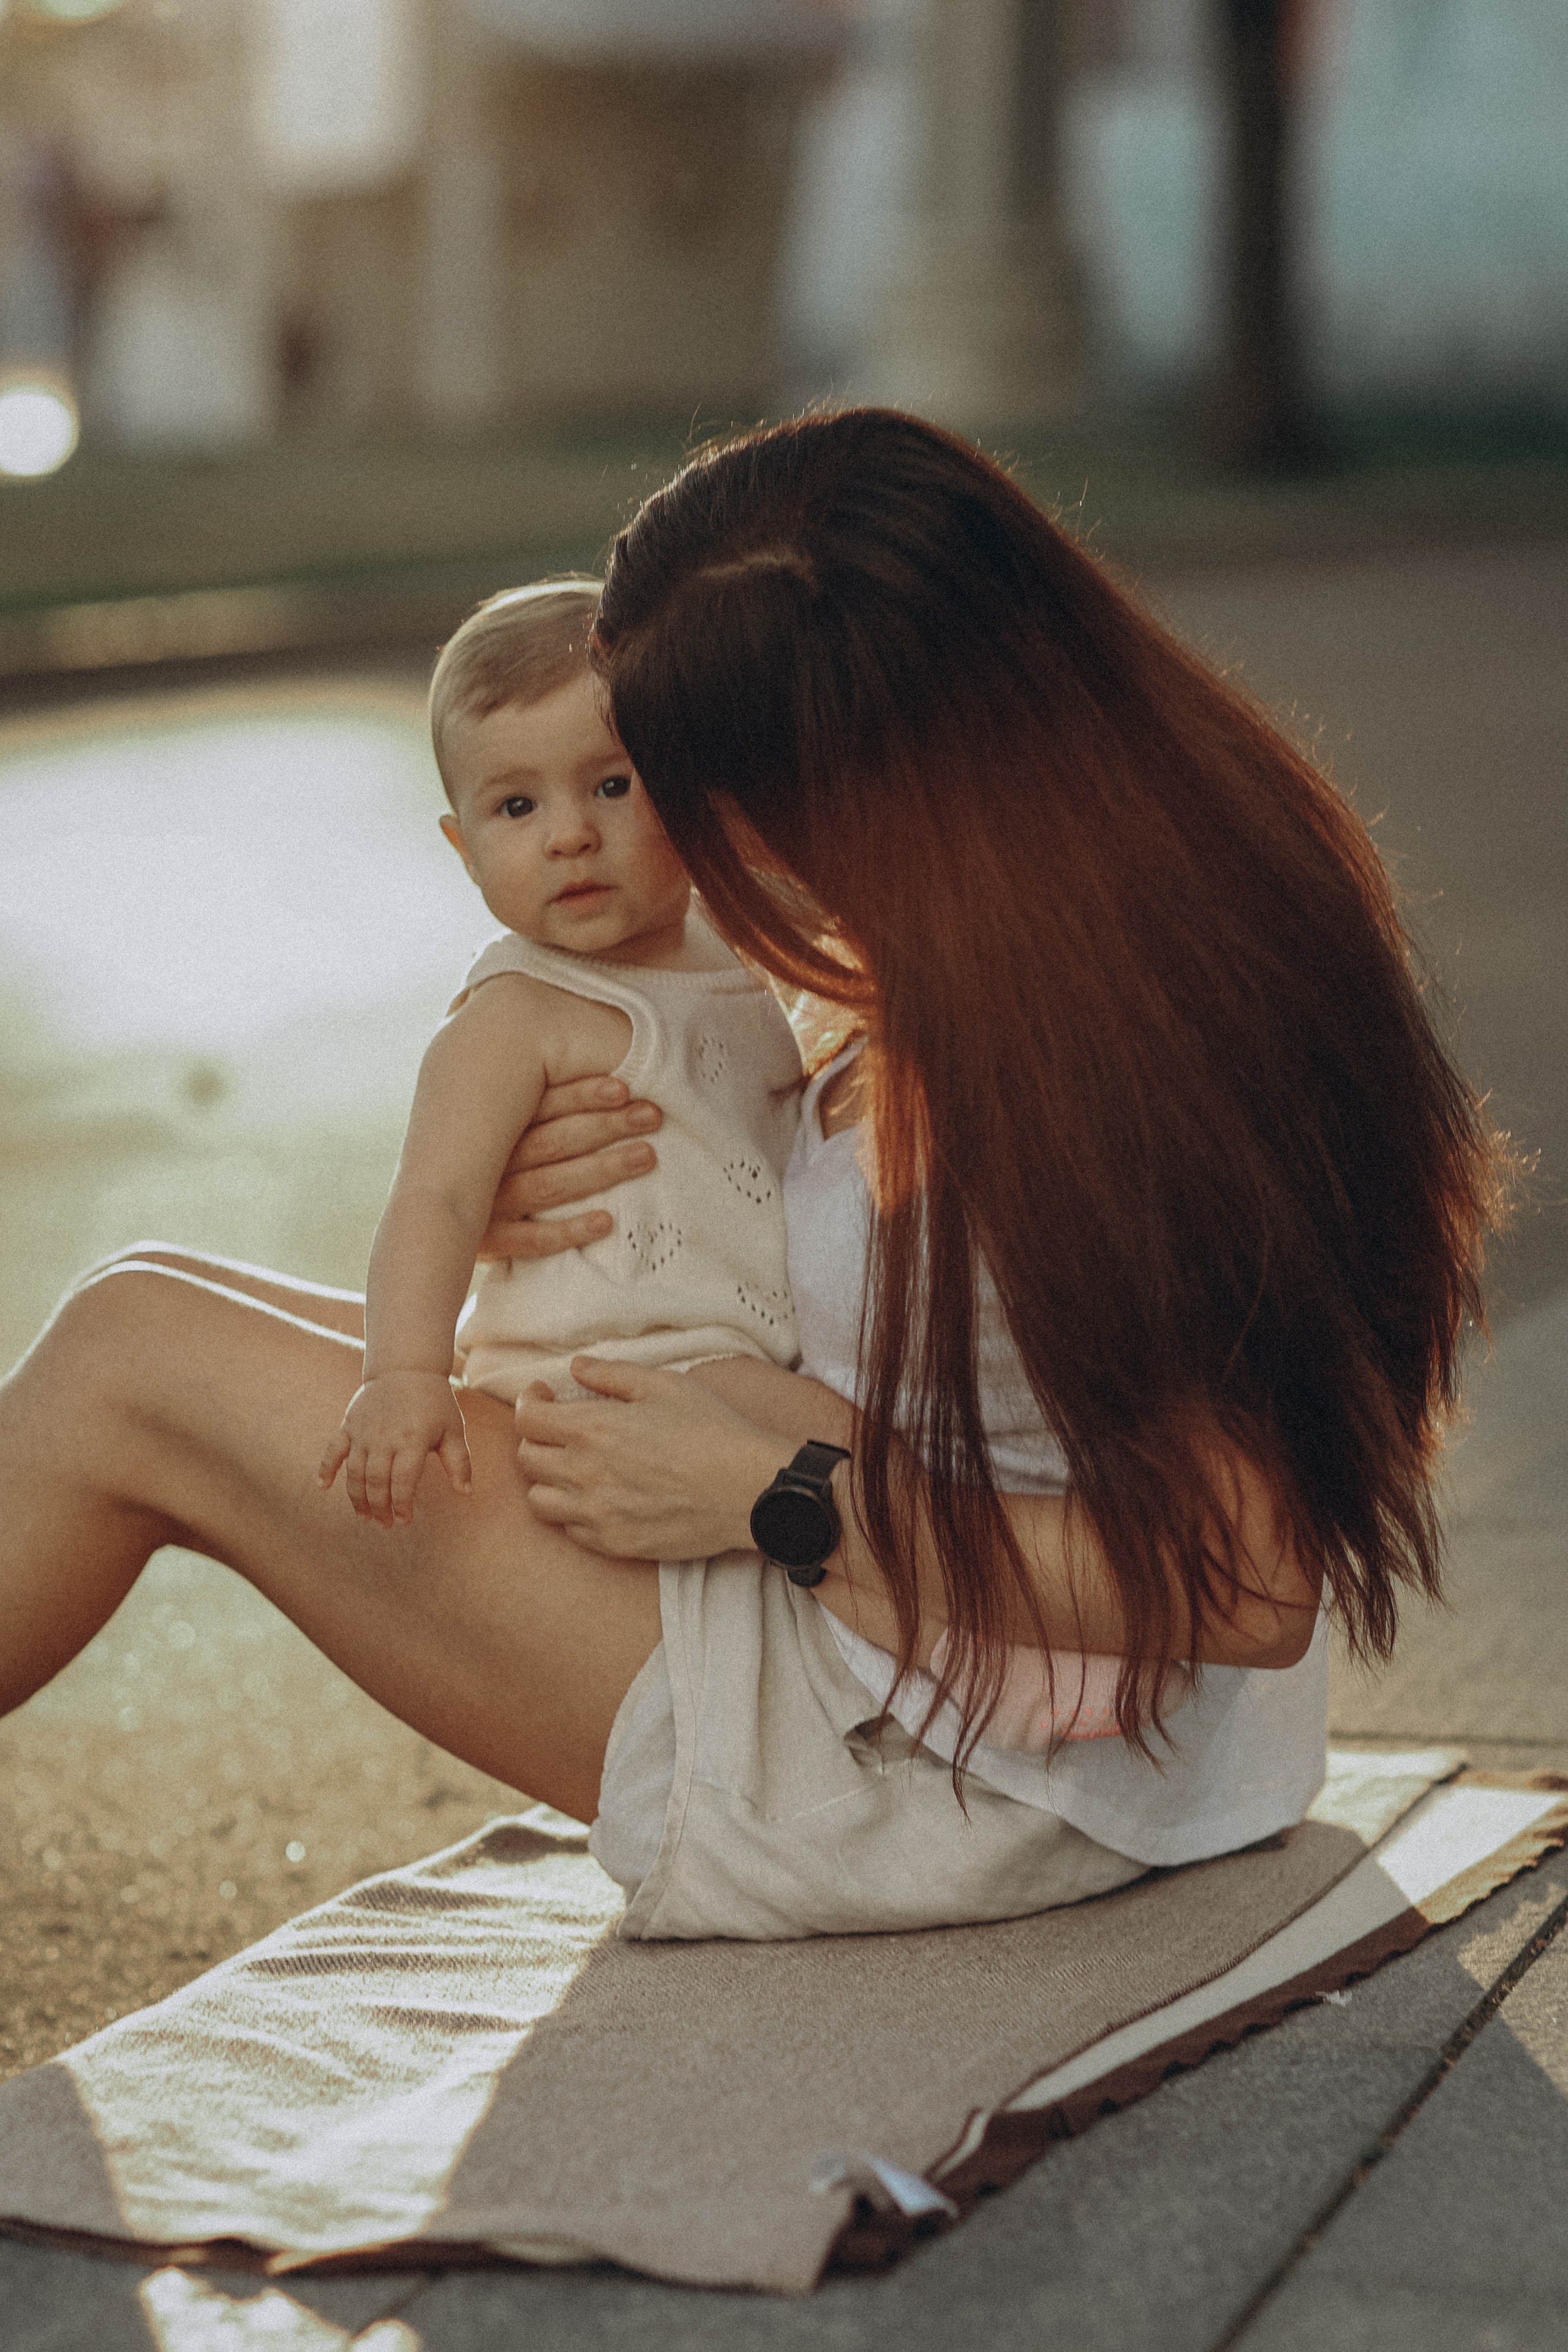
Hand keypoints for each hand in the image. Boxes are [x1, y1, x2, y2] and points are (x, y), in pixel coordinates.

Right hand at [318, 1371, 472, 1527]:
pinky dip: (325, 1469)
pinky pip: (332, 1450)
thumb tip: (466, 1492)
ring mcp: (363, 1432)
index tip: (404, 1521)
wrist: (406, 1367)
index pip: (403, 1481)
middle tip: (385, 1524)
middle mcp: (384, 1438)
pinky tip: (323, 1487)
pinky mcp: (349, 1425)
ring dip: (357, 1498)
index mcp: (412, 1440)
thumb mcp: (453, 1429)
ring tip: (365, 1516)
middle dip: (380, 1507)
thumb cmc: (434, 1402)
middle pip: (376, 1482)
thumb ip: (459, 1461)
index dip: (402, 1505)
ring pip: (354, 1473)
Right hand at [477, 1076, 660, 1260]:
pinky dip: (567, 1231)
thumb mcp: (490, 1122)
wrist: (426, 1219)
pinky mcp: (488, 1242)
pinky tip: (607, 1222)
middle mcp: (487, 1163)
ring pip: (548, 1185)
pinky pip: (530, 1240)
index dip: (581, 1095)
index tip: (624, 1088)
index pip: (538, 1105)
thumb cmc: (479, 1159)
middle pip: (552, 1142)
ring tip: (647, 1156)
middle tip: (651, 1115)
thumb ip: (526, 1101)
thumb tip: (587, 1066)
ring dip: (601, 1170)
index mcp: (488, 1127)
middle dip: (605, 1126)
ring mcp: (486, 1204)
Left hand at [515, 1356, 788, 1560]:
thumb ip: (612, 1374)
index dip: (528, 1402)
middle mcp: (585, 1474)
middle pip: (527, 1458)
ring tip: (572, 1466)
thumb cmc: (712, 1431)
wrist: (748, 1490)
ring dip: (547, 1479)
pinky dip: (573, 1512)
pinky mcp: (615, 1543)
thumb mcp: (664, 1385)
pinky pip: (571, 1530)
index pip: (527, 1418)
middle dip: (536, 1437)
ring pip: (539, 1501)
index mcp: (592, 1429)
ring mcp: (597, 1514)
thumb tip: (575, 1367)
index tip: (543, 1395)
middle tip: (558, 1428)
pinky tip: (598, 1496)